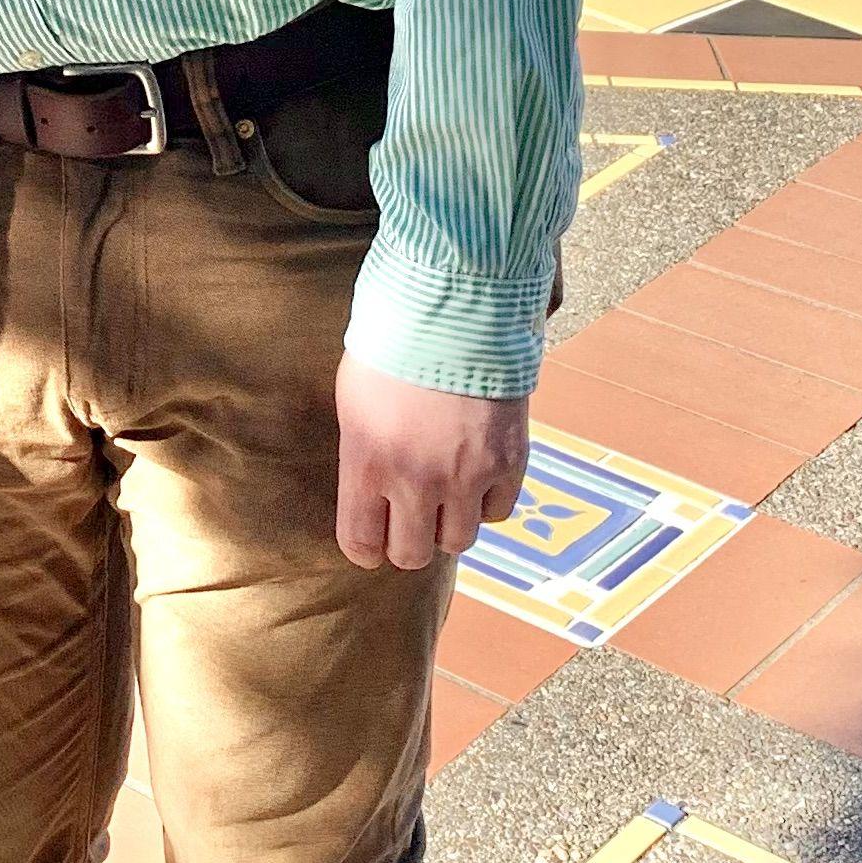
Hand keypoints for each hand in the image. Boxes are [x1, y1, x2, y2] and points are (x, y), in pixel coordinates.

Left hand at [333, 356, 530, 572]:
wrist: (454, 307)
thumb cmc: (393, 344)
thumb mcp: (354, 400)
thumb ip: (361, 454)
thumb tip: (368, 492)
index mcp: (367, 463)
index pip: (360, 544)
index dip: (365, 548)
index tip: (371, 540)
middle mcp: (416, 481)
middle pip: (412, 555)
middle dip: (407, 541)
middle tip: (409, 518)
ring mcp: (466, 476)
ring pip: (458, 541)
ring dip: (448, 523)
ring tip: (445, 493)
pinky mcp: (507, 463)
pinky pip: (497, 512)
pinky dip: (486, 502)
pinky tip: (476, 474)